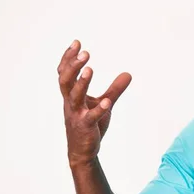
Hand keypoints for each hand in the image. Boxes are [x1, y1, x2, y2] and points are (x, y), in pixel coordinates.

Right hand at [58, 40, 131, 166]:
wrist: (82, 151)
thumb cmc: (90, 124)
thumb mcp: (104, 103)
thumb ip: (115, 89)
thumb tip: (129, 73)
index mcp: (71, 95)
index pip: (65, 73)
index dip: (68, 58)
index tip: (76, 42)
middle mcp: (70, 103)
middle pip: (65, 81)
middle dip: (73, 66)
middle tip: (85, 53)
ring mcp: (77, 115)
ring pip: (74, 97)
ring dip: (82, 83)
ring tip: (90, 69)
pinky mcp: (86, 127)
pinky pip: (91, 117)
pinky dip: (99, 109)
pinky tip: (107, 102)